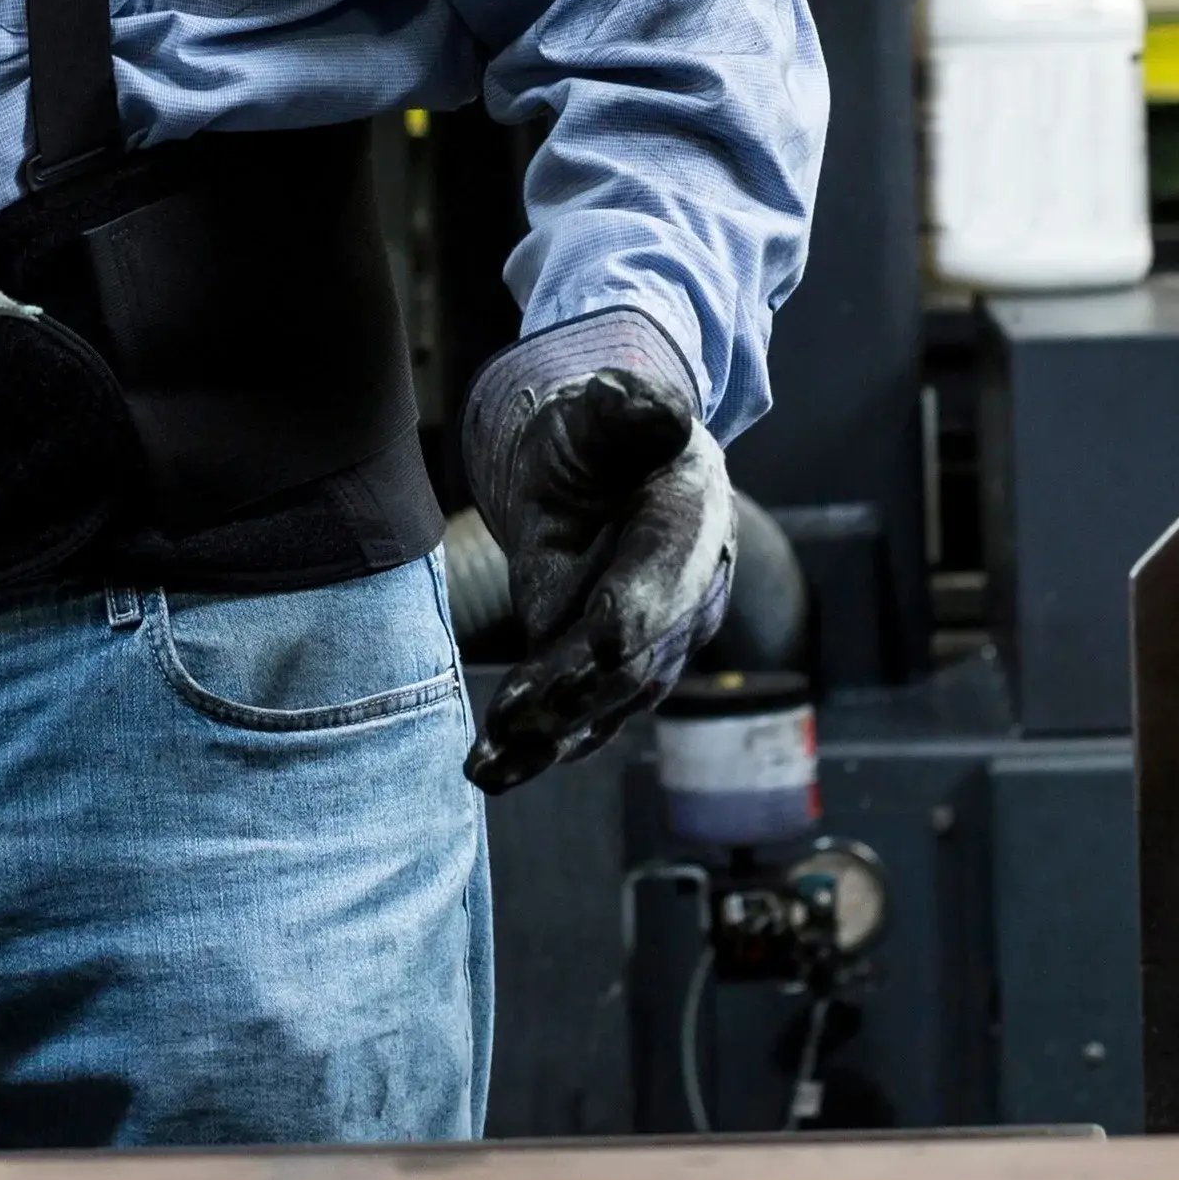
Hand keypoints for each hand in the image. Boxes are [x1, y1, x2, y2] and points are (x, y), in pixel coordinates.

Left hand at [461, 348, 732, 795]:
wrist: (606, 470)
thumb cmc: (609, 433)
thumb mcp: (612, 407)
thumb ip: (631, 406)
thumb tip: (655, 406)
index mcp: (690, 525)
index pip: (667, 578)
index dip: (639, 608)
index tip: (604, 634)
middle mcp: (679, 599)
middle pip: (634, 658)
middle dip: (577, 688)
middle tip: (519, 712)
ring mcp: (643, 645)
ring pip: (604, 703)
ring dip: (549, 736)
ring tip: (492, 764)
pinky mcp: (596, 672)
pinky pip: (574, 719)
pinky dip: (532, 750)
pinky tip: (488, 773)